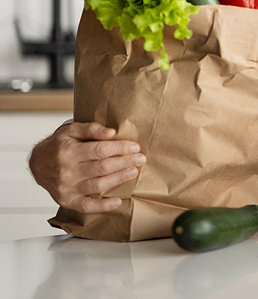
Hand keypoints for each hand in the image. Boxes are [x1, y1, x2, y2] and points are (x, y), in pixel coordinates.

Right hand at [28, 122, 144, 212]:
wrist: (37, 164)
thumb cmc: (58, 146)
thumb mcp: (71, 130)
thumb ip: (91, 129)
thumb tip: (111, 133)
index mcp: (68, 152)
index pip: (100, 150)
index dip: (120, 148)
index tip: (135, 147)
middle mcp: (66, 172)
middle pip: (102, 168)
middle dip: (125, 162)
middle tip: (140, 159)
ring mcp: (66, 188)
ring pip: (98, 185)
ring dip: (119, 179)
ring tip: (134, 172)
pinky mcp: (67, 201)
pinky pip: (87, 207)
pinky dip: (104, 206)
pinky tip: (118, 200)